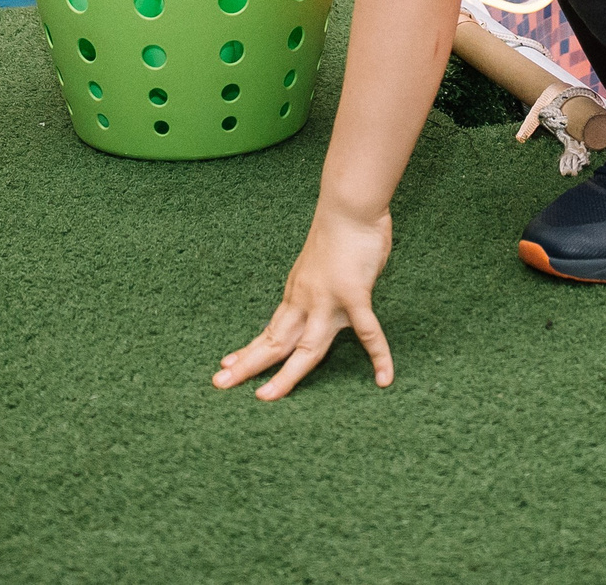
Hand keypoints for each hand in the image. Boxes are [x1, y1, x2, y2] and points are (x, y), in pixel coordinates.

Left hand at [213, 206, 394, 399]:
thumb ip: (318, 288)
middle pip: (276, 343)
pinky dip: (379, 356)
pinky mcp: (354, 295)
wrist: (349, 207)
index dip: (250, 350)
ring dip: (286, 375)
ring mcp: (329, 301)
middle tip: (220, 384)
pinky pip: (368, 332)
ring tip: (267, 398)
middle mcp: (306, 302)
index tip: (227, 364)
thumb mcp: (317, 265)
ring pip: (306, 348)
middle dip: (248, 366)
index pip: (271, 330)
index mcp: (297, 294)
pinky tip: (385, 379)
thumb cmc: (339, 232)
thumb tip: (322, 300)